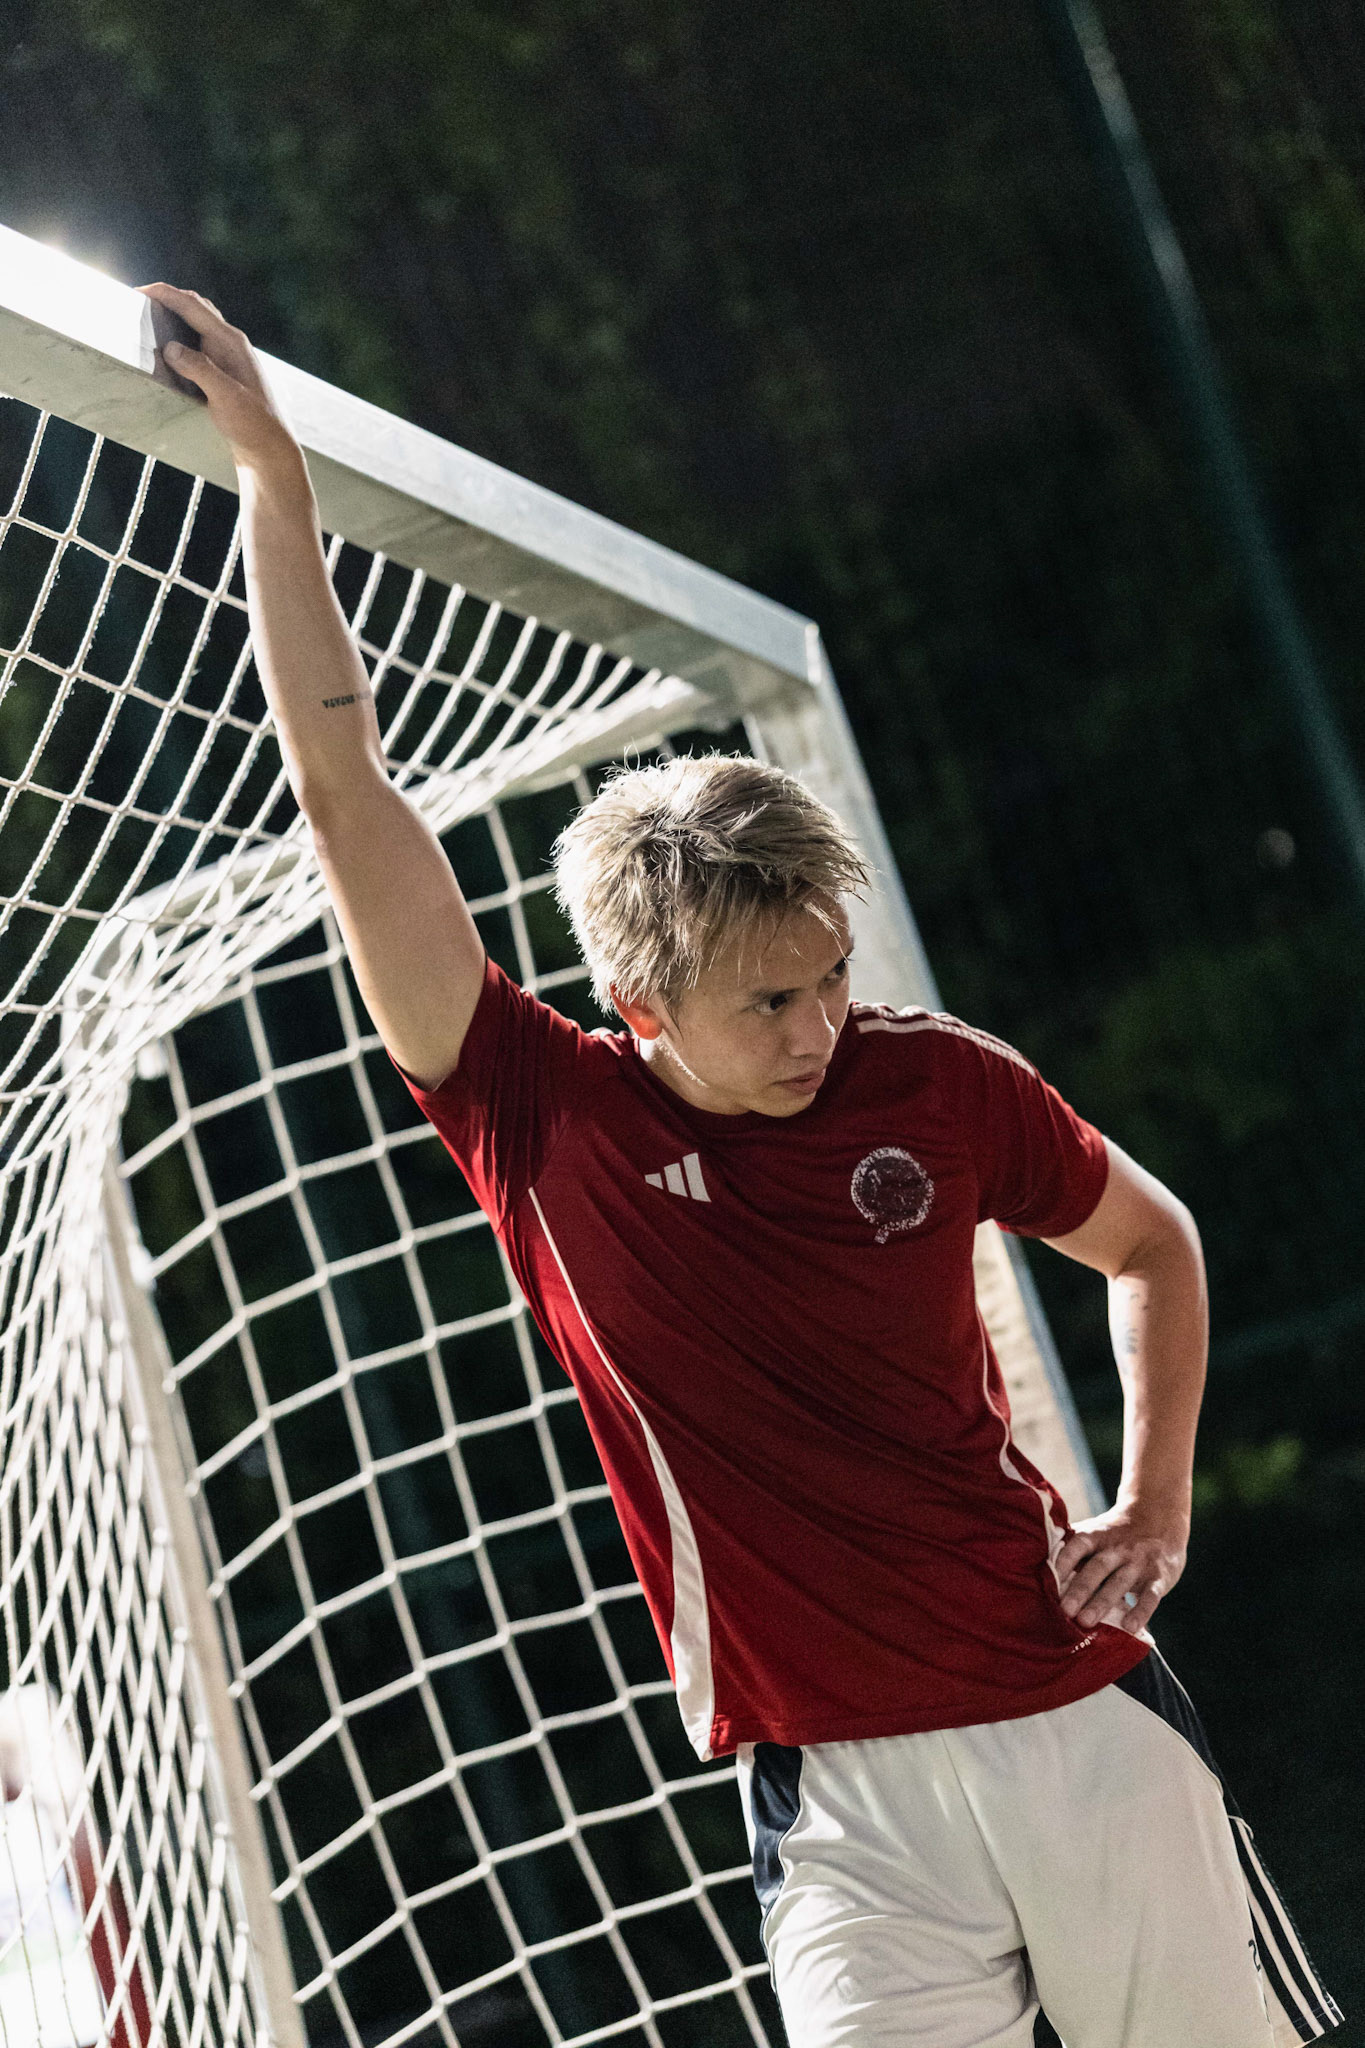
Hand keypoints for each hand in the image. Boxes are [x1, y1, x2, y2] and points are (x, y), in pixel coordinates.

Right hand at [138, 283, 301, 476]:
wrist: (270, 450)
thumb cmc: (253, 425)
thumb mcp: (226, 397)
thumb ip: (200, 370)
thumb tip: (170, 348)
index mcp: (231, 342)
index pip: (193, 307)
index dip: (165, 294)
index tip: (139, 291)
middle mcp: (230, 343)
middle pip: (195, 307)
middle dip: (168, 299)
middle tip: (140, 301)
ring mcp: (228, 356)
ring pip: (197, 324)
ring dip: (174, 315)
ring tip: (149, 318)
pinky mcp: (223, 371)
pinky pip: (197, 343)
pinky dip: (180, 337)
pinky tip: (167, 347)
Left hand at [1055, 1501, 1188, 1635]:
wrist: (1160, 1518)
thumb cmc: (1115, 1535)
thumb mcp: (1096, 1533)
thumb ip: (1073, 1549)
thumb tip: (1038, 1569)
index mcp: (1096, 1535)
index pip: (1077, 1546)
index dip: (1063, 1562)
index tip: (1047, 1582)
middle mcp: (1117, 1547)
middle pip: (1097, 1567)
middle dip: (1080, 1589)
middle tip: (1065, 1611)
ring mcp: (1139, 1561)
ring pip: (1119, 1582)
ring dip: (1102, 1602)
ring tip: (1086, 1622)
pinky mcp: (1159, 1577)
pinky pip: (1151, 1595)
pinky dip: (1141, 1611)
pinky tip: (1130, 1627)